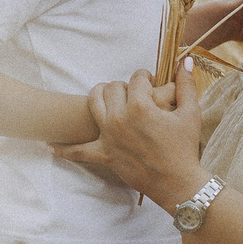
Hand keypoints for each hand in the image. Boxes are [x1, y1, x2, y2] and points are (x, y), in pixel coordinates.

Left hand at [50, 57, 207, 206]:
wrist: (177, 183)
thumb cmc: (185, 148)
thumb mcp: (191, 113)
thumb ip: (186, 84)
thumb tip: (186, 60)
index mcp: (140, 106)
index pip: (136, 78)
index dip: (145, 77)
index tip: (150, 82)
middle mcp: (119, 118)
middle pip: (113, 86)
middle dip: (124, 86)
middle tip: (134, 93)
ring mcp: (108, 136)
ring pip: (93, 103)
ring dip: (98, 95)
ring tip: (107, 98)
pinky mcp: (104, 154)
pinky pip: (78, 151)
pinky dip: (64, 149)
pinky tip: (51, 145)